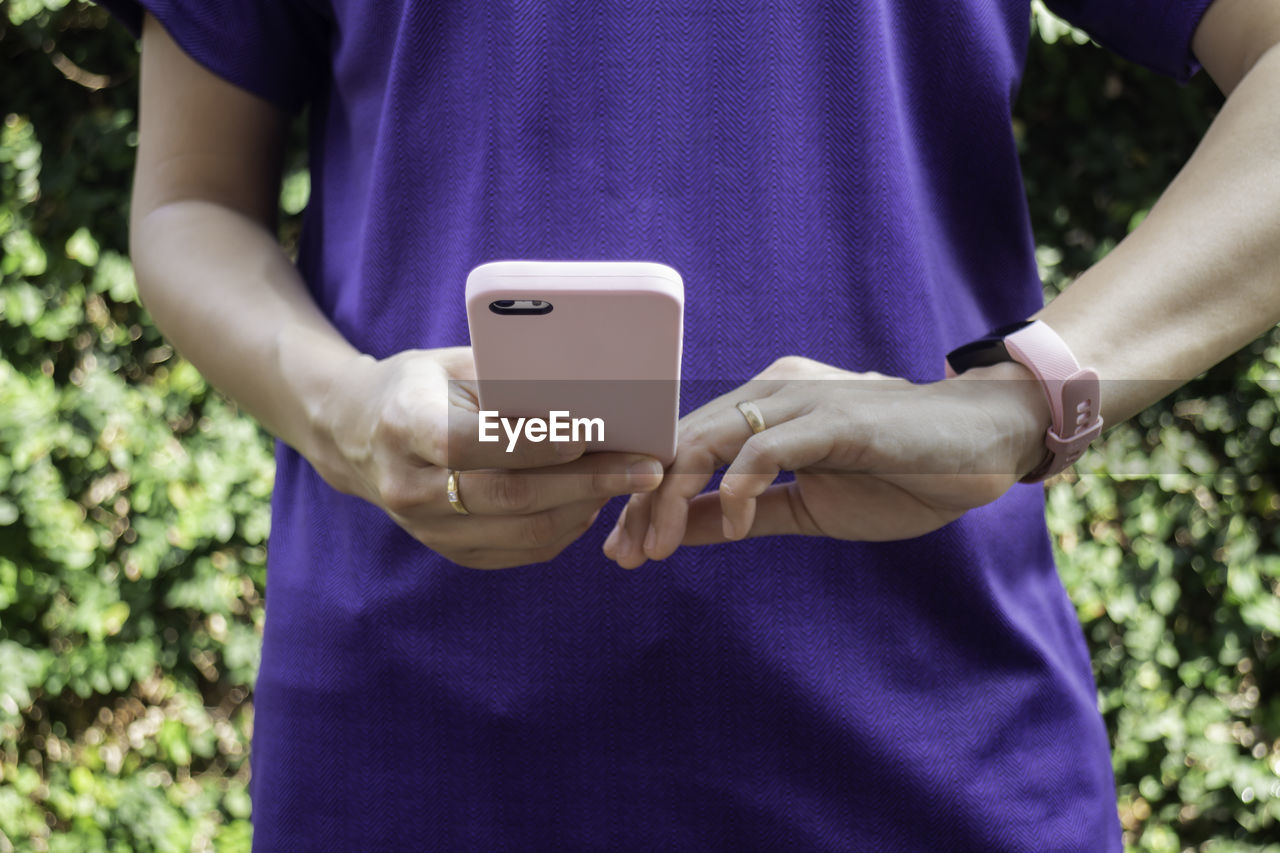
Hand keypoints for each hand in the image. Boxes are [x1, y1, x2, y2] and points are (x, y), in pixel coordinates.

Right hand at [310, 346, 663, 568]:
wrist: (358, 435)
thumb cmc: (420, 386)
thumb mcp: (450, 365)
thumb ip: (507, 378)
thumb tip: (588, 389)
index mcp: (404, 424)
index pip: (471, 443)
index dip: (532, 443)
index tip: (588, 433)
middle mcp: (407, 484)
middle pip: (508, 494)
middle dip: (587, 481)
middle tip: (645, 469)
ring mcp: (425, 527)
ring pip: (522, 529)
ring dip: (585, 508)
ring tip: (629, 483)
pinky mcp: (447, 550)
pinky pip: (520, 549)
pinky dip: (565, 527)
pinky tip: (593, 503)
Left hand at [602, 356, 1050, 568]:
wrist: (983, 447)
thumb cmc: (899, 474)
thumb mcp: (806, 506)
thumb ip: (746, 513)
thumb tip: (682, 532)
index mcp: (761, 407)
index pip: (680, 447)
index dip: (645, 497)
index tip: (623, 548)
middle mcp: (771, 392)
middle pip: (680, 443)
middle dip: (644, 503)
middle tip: (624, 556)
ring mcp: (801, 400)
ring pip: (708, 441)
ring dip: (675, 499)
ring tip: (659, 549)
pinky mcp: (833, 418)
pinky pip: (766, 450)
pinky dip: (740, 490)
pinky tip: (738, 527)